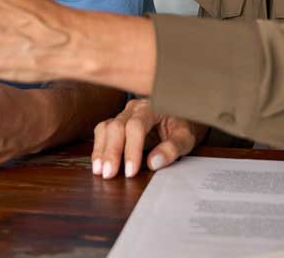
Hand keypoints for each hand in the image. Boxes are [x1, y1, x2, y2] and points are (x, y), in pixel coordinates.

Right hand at [92, 98, 207, 178]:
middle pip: (117, 126)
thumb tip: (153, 162)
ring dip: (101, 150)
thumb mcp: (185, 138)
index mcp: (151, 108)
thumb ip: (172, 148)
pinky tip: (98, 163)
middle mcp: (134, 108)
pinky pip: (103, 132)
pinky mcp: (117, 123)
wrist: (180, 116)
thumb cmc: (182, 127)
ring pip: (106, 128)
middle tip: (108, 174)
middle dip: (111, 151)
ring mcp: (124, 114)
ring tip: (99, 170)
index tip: (131, 171)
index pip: (136, 126)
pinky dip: (99, 148)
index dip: (132, 149)